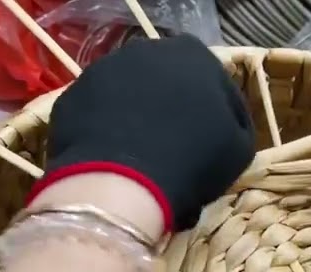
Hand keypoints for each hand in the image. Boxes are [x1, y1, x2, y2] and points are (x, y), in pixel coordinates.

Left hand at [30, 36, 255, 231]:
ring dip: (140, 122)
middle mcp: (146, 50)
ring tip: (145, 164)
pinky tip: (116, 164)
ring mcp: (102, 69)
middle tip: (179, 155)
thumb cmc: (192, 160)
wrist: (121, 182)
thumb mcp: (239, 149)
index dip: (220, 121)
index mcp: (194, 54)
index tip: (217, 150)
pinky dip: (108, 134)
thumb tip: (227, 124)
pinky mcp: (71, 96)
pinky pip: (99, 116)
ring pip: (130, 98)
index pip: (217, 87)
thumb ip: (237, 126)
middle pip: (169, 86)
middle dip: (175, 114)